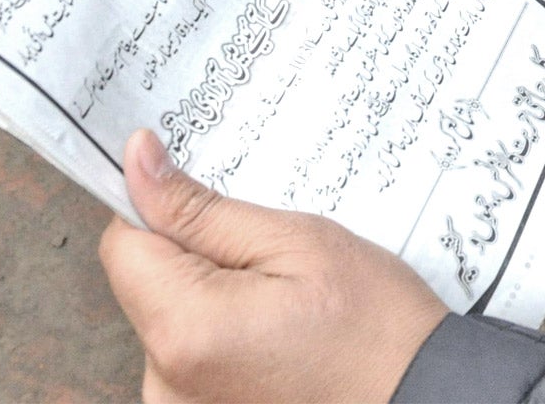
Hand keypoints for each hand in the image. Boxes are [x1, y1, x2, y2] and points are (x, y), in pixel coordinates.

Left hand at [99, 130, 445, 403]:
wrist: (421, 396)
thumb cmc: (374, 326)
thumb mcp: (295, 241)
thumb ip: (203, 209)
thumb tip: (138, 164)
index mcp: (184, 330)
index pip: (123, 243)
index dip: (162, 210)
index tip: (206, 201)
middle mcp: (165, 383)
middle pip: (148, 284)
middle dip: (198, 259)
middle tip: (271, 263)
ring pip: (170, 318)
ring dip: (212, 300)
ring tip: (282, 306)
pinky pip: (189, 355)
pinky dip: (223, 337)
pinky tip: (276, 338)